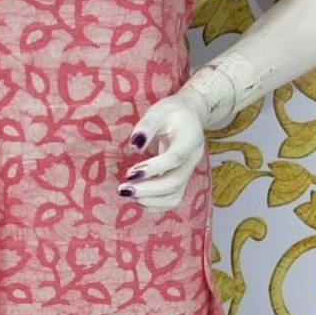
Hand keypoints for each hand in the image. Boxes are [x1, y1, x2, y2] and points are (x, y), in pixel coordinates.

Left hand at [118, 90, 208, 210]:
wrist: (190, 117)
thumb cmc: (171, 113)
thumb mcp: (158, 110)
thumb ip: (147, 126)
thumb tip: (135, 146)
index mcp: (190, 138)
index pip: (176, 158)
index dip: (154, 168)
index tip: (131, 173)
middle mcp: (193, 158)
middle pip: (175, 182)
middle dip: (148, 189)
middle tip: (122, 189)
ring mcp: (189, 172)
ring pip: (175, 195)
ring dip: (149, 199)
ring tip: (127, 193)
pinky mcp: (181, 180)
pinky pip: (172, 199)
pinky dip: (154, 203)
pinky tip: (137, 198)